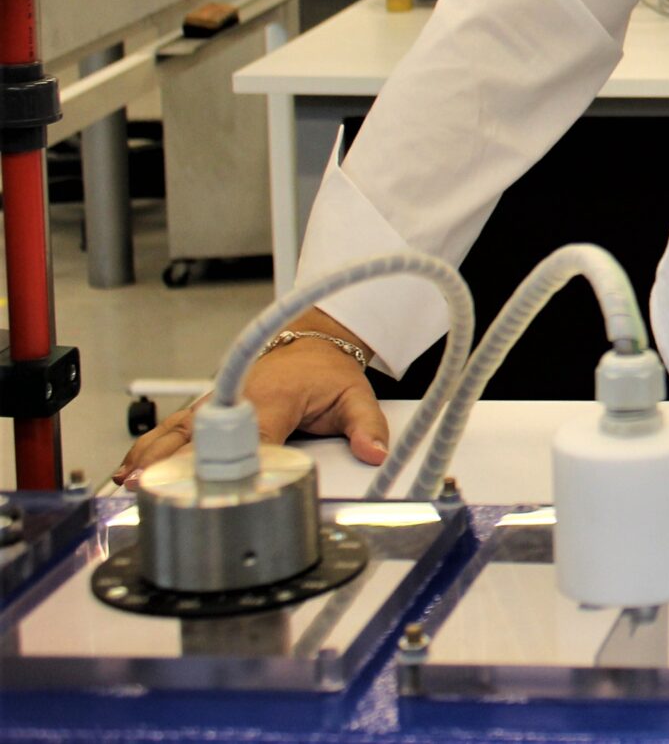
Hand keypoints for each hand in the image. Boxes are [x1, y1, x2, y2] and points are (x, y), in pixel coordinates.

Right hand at [113, 337, 389, 485]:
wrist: (310, 343)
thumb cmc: (326, 372)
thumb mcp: (356, 395)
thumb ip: (367, 425)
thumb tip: (374, 452)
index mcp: (274, 397)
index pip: (253, 433)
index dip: (240, 459)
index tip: (226, 484)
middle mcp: (236, 399)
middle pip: (203, 436)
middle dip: (182, 464)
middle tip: (156, 490)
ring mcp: (214, 403)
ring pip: (177, 432)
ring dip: (154, 458)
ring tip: (132, 485)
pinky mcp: (203, 409)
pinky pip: (170, 430)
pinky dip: (148, 449)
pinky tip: (129, 471)